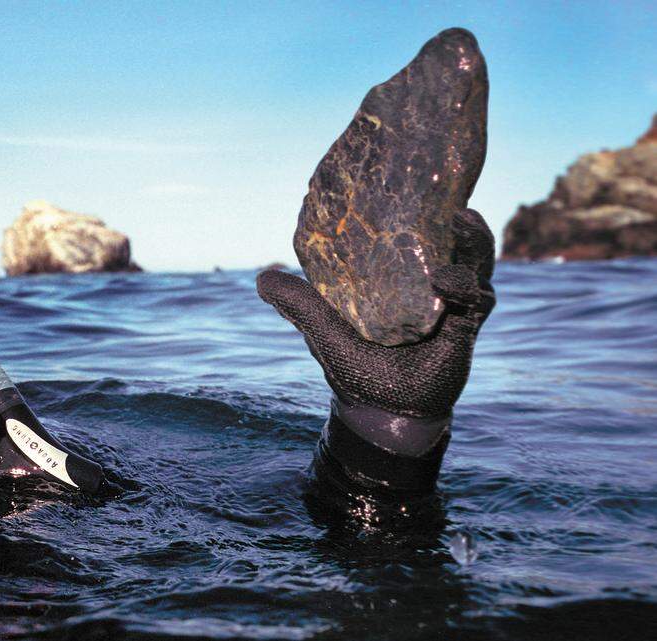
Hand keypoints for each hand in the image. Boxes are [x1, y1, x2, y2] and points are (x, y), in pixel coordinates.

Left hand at [256, 209, 495, 418]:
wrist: (381, 412)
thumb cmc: (354, 367)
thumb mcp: (321, 328)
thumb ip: (297, 302)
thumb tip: (260, 276)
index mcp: (398, 279)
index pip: (414, 237)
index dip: (420, 211)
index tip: (414, 183)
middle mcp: (429, 286)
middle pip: (453, 242)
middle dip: (456, 218)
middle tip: (449, 196)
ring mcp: (452, 305)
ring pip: (475, 263)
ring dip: (472, 241)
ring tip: (462, 217)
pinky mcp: (466, 328)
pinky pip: (479, 299)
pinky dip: (466, 286)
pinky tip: (448, 280)